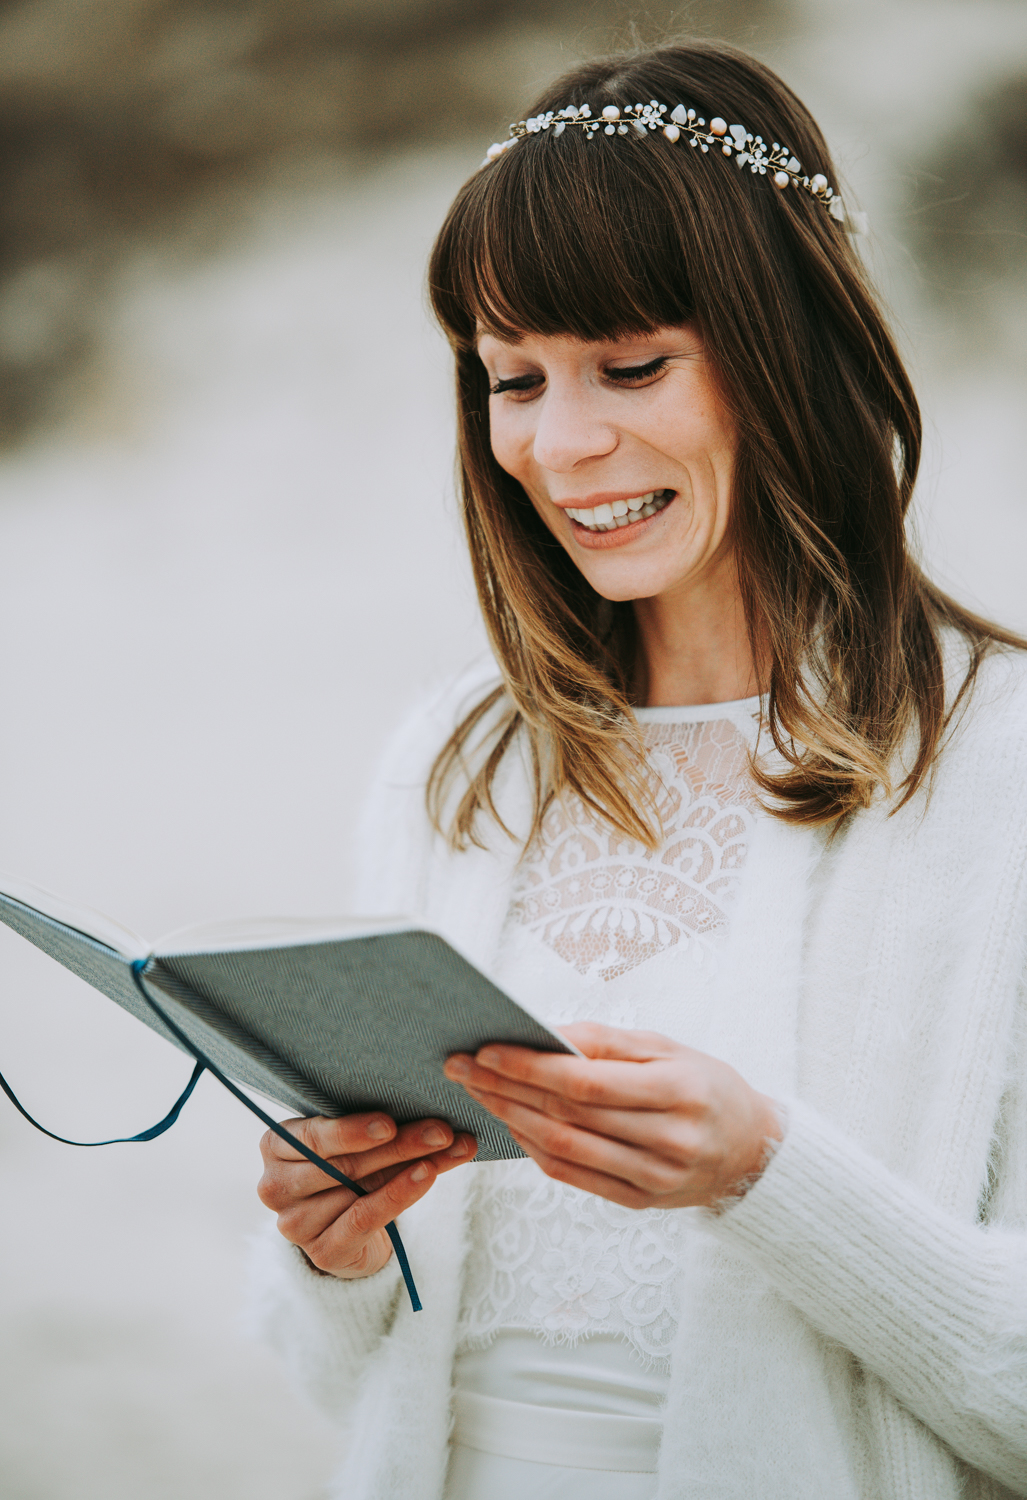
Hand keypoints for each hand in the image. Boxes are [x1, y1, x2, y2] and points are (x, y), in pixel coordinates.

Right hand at [257, 1113, 476, 1277]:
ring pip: (358, 1188)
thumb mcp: (354, 1144)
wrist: (347, 1231)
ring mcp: (294, 1224)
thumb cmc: (350, 1169)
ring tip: (447, 1150)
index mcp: (275, 1146)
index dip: (351, 1130)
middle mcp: (275, 1186)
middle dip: (399, 1144)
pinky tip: (427, 1176)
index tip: (389, 1123)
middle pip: (343, 1163)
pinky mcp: (322, 1252)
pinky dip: (400, 1195)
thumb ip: (378, 1127)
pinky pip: (365, 1219)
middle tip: (441, 1130)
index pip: (313, 1136)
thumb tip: (429, 1105)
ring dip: (409, 1167)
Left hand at [443, 1022, 780, 1210]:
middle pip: (568, 1115)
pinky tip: (511, 1123)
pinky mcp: (640, 1202)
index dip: (531, 1067)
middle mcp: (669, 1140)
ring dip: (511, 1118)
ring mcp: (655, 1178)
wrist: (752, 1150)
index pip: (588, 1082)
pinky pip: (573, 1176)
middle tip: (461, 1066)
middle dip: (506, 1088)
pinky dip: (535, 1149)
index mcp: (679, 1090)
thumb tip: (542, 1032)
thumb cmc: (705, 1085)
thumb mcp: (667, 1047)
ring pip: (564, 1149)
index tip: (486, 1049)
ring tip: (478, 1092)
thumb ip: (605, 1041)